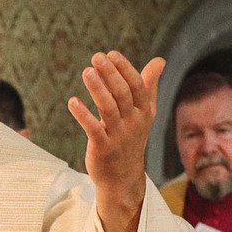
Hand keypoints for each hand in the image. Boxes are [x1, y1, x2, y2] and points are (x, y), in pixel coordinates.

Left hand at [68, 51, 165, 231]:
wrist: (123, 177)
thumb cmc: (131, 138)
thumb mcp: (144, 113)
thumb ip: (149, 85)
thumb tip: (159, 60)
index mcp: (144, 111)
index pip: (137, 85)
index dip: (124, 68)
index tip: (110, 54)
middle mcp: (134, 122)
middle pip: (123, 94)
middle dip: (110, 74)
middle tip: (96, 57)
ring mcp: (118, 136)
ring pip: (109, 108)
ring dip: (98, 89)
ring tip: (86, 72)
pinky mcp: (102, 148)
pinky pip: (93, 129)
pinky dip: (83, 115)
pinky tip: (72, 102)